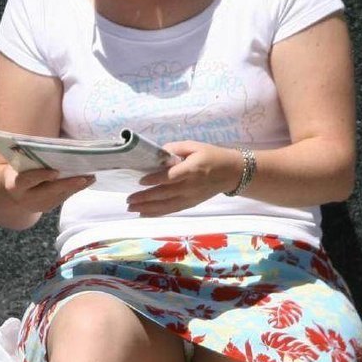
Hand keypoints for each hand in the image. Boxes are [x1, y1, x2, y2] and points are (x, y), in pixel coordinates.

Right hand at [2, 165, 94, 213]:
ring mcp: (38, 206)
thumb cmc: (18, 171)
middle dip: (67, 185)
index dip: (41, 176)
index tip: (55, 172)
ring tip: (91, 177)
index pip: (28, 180)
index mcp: (16, 185)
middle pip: (48, 191)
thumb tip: (53, 146)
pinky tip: (87, 181)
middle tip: (83, 178)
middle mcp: (27, 198)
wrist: (14, 194)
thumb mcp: (19, 165)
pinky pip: (63, 197)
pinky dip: (75, 189)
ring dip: (76, 187)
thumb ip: (30, 159)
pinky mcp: (48, 207)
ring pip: (59, 196)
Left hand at [127, 140, 245, 215]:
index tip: (140, 181)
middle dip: (145, 198)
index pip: (171, 177)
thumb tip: (157, 154)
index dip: (155, 179)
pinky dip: (157, 213)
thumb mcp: (194, 146)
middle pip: (165, 194)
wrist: (232, 172)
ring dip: (147, 208)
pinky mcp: (191, 204)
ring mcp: (191, 197)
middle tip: (128, 199)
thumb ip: (175, 148)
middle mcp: (190, 186)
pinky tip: (144, 214)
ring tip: (131, 209)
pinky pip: (172, 210)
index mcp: (192, 169)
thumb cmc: (211, 155)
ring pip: (166, 205)